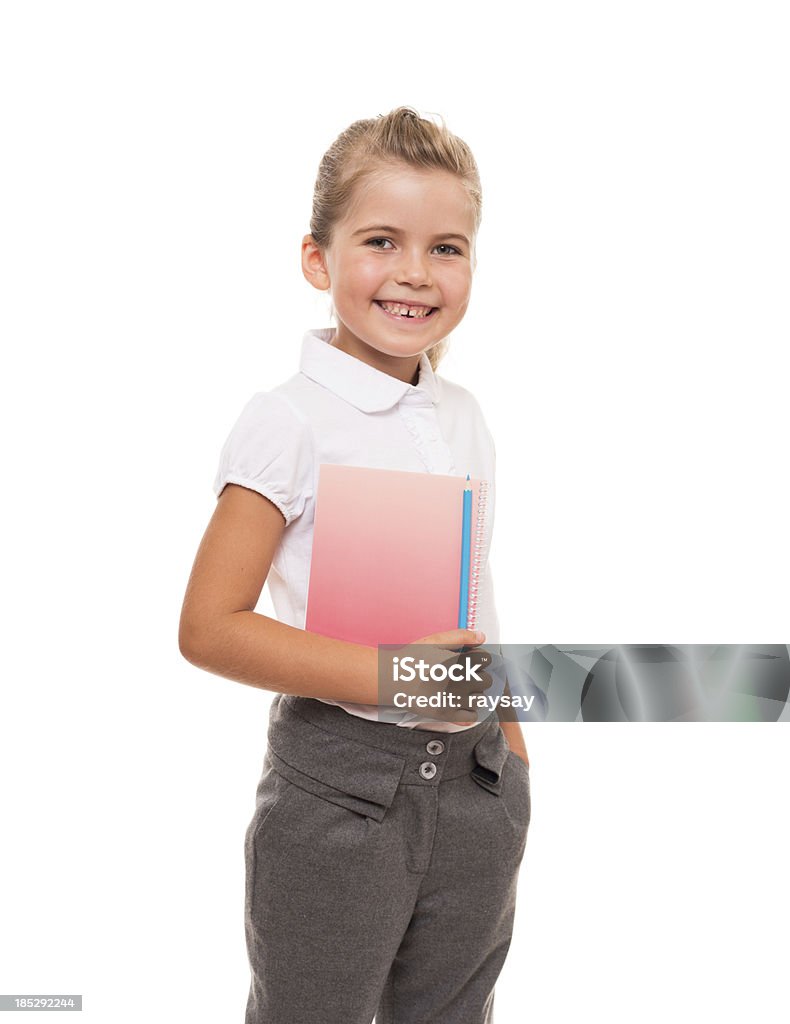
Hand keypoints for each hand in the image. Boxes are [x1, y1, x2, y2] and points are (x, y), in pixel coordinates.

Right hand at [378, 629, 492, 724]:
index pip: (486, 660)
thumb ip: (461, 636)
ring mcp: (454, 699)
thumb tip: (481, 636)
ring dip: (474, 694)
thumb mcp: (435, 641)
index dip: (479, 659)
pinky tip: (458, 703)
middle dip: (479, 676)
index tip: (470, 661)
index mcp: (459, 660)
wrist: (390, 679)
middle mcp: (460, 680)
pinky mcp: (446, 714)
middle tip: (464, 676)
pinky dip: (468, 711)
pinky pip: (471, 716)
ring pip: (480, 698)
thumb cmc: (410, 658)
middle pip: (487, 680)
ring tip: (459, 690)